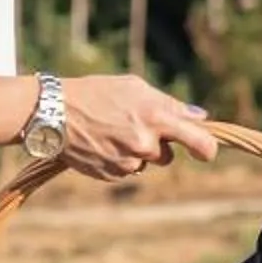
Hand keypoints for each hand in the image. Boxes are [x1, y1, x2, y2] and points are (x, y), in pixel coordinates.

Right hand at [59, 75, 221, 180]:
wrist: (54, 112)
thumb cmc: (97, 93)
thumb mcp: (134, 87)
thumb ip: (170, 104)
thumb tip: (200, 116)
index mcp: (156, 117)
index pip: (199, 142)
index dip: (207, 149)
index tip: (206, 152)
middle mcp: (145, 143)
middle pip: (167, 156)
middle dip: (157, 145)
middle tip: (133, 126)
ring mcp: (128, 162)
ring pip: (145, 163)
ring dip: (136, 153)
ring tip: (111, 132)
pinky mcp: (112, 175)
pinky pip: (126, 171)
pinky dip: (118, 160)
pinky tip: (101, 143)